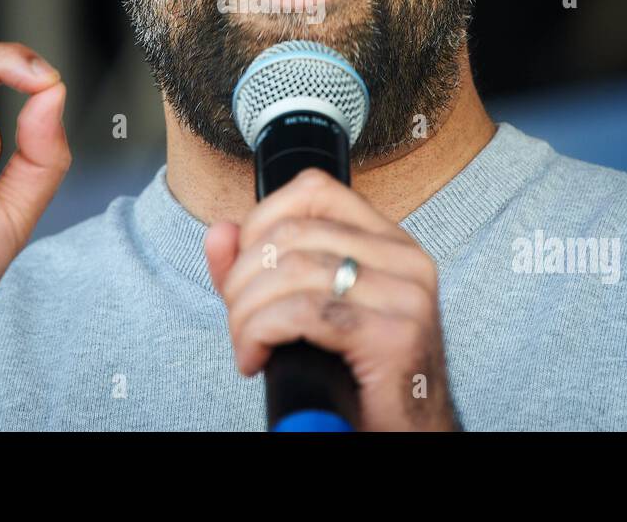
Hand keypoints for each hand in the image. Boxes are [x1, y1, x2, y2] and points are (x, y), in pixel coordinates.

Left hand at [204, 168, 459, 430]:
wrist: (407, 435)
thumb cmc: (356, 377)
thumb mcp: (302, 312)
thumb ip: (257, 269)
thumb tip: (219, 232)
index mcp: (388, 242)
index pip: (314, 191)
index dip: (261, 220)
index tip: (245, 270)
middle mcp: (405, 258)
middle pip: (292, 233)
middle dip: (243, 278)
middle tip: (240, 322)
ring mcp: (406, 294)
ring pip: (293, 270)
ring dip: (247, 312)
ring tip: (247, 345)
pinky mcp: (396, 335)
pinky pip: (302, 312)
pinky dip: (261, 333)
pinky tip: (258, 359)